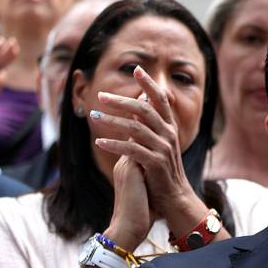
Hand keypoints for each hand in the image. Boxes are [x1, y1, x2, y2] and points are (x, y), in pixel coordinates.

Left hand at [93, 66, 205, 236]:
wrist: (174, 198)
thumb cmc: (162, 171)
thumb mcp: (157, 145)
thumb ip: (149, 125)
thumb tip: (138, 105)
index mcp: (170, 128)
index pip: (162, 99)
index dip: (150, 83)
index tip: (137, 69)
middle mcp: (169, 135)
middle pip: (144, 109)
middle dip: (121, 100)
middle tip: (101, 95)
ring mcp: (163, 148)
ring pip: (135, 127)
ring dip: (111, 120)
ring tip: (93, 116)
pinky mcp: (155, 163)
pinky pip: (131, 149)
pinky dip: (114, 144)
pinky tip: (98, 142)